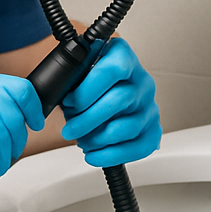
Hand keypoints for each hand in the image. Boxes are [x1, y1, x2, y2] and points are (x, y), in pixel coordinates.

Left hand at [60, 38, 160, 166]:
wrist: (103, 93)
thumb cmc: (88, 84)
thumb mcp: (77, 73)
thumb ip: (71, 80)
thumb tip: (58, 99)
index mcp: (122, 56)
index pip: (112, 70)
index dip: (88, 90)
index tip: (69, 102)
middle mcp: (141, 79)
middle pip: (120, 100)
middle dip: (88, 120)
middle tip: (69, 130)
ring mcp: (150, 105)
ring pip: (128, 126)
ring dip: (100, 139)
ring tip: (82, 141)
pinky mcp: (153, 128)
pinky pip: (140, 146)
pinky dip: (114, 155)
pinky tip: (95, 155)